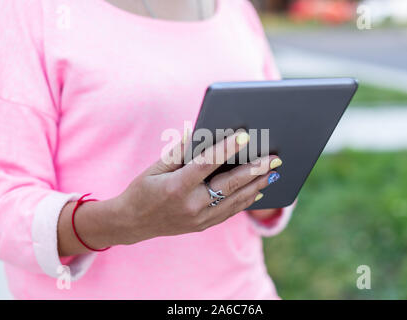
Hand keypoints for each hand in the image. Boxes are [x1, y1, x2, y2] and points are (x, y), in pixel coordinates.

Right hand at [58, 131, 281, 255]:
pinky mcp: (203, 226)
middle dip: (254, 170)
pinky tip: (258, 189)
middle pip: (229, 185)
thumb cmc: (142, 189)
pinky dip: (246, 200)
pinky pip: (230, 212)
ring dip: (256, 185)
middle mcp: (191, 206)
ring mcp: (199, 219)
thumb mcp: (155, 167)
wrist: (132, 223)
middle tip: (274, 157)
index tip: (245, 136)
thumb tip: (198, 131)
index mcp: (176, 188)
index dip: (226, 149)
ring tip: (273, 171)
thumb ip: (179, 151)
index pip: (206, 164)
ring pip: (235, 201)